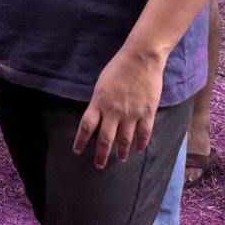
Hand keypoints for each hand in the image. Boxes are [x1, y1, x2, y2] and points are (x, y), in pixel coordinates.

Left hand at [73, 46, 164, 167]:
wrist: (141, 59)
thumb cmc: (118, 67)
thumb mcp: (102, 84)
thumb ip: (99, 102)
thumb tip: (98, 117)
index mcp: (99, 102)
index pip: (87, 126)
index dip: (81, 140)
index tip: (77, 151)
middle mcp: (114, 111)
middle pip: (105, 138)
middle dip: (102, 154)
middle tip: (99, 165)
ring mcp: (131, 114)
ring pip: (125, 139)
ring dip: (122, 151)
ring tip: (121, 158)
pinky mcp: (147, 112)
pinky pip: (144, 133)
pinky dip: (141, 143)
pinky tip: (139, 149)